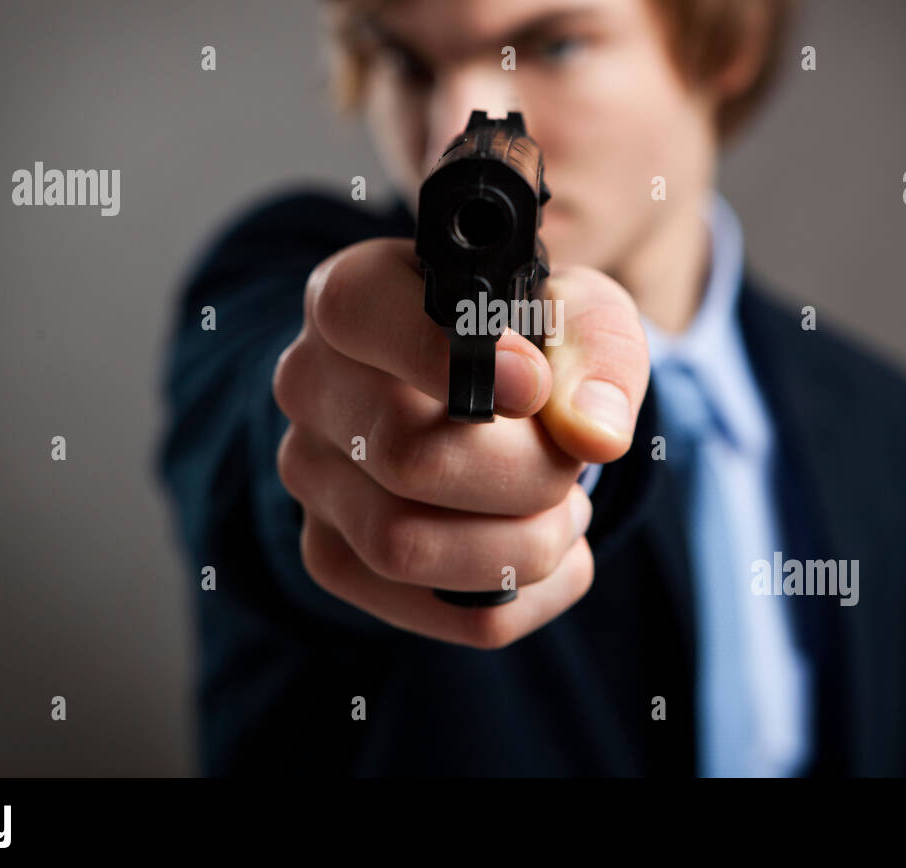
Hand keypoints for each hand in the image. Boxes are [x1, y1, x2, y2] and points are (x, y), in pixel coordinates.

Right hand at [272, 237, 648, 647]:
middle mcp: (310, 382)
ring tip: (564, 506)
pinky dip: (524, 597)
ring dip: (526, 543)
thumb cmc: (532, 337)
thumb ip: (596, 353)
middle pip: (406, 455)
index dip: (452, 360)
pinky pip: (435, 612)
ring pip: (406, 546)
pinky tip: (553, 553)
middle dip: (527, 473)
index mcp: (352, 294)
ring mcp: (312, 476)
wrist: (502, 396)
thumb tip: (593, 434)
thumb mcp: (578, 311)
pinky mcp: (334, 556)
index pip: (358, 314)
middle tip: (572, 459)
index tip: (534, 386)